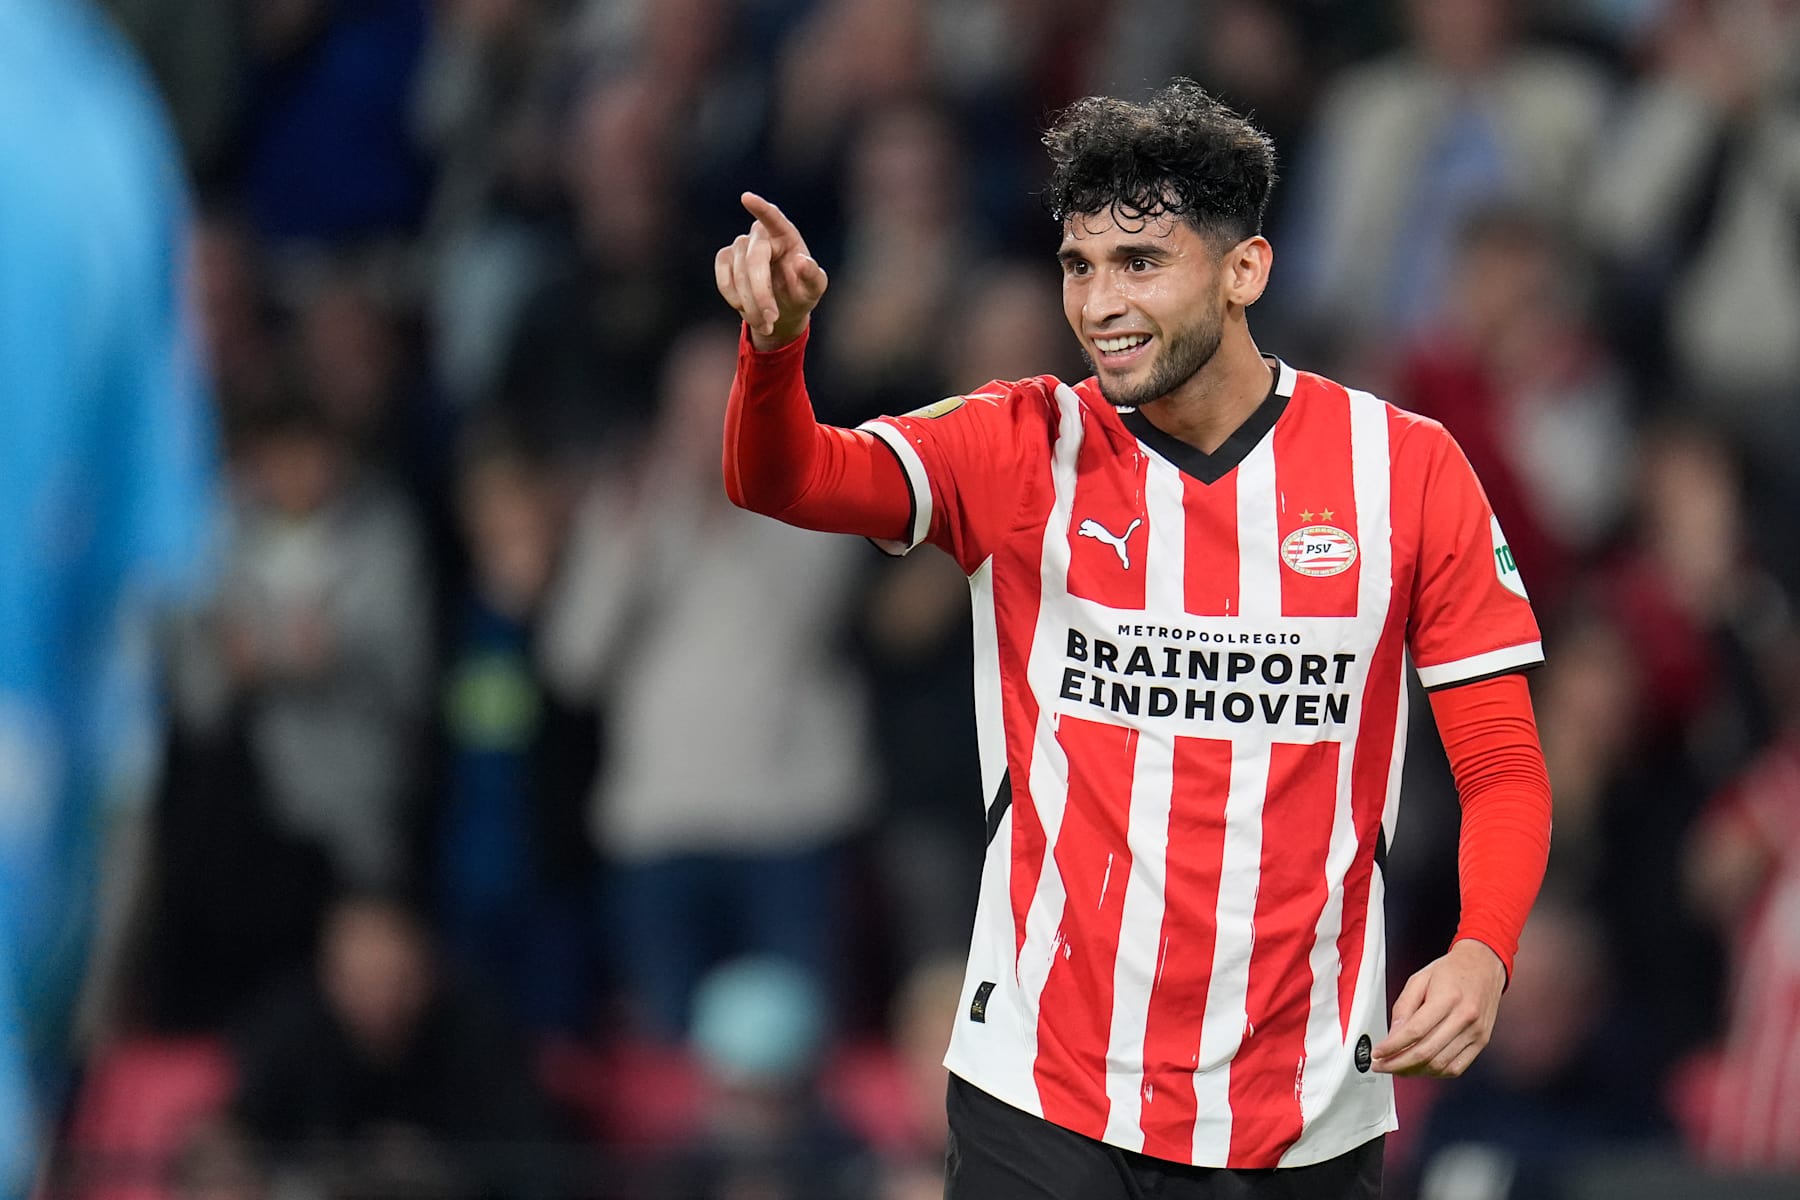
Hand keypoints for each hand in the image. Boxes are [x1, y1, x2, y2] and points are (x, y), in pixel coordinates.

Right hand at [714, 192, 827, 349]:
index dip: (760, 209)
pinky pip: (723, 278)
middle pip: (754, 260)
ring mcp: (740, 245)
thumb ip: (813, 276)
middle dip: (761, 294)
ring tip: (766, 323)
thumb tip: (800, 260)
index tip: (746, 198)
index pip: (773, 218)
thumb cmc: (801, 292)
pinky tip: (744, 309)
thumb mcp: (814, 289)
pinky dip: (733, 297)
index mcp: (786, 234)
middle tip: (771, 320)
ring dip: (750, 304)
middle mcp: (761, 235)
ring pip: (738, 274)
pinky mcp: (725, 259)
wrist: (781, 309)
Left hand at [1372, 939, 1505, 1077]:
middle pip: (1426, 1053)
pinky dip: (1435, 1073)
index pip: (1415, 1032)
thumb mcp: (1419, 979)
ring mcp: (1476, 1033)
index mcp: (1447, 998)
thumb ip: (1404, 1007)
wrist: (1484, 966)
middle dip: (1398, 1064)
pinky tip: (1420, 1068)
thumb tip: (1392, 1035)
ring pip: (1440, 1065)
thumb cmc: (1452, 970)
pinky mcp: (1481, 1042)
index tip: (1377, 1054)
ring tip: (1397, 1068)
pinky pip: (1456, 1068)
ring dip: (1414, 1071)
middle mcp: (1464, 1018)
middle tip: (1381, 1066)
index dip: (1392, 1047)